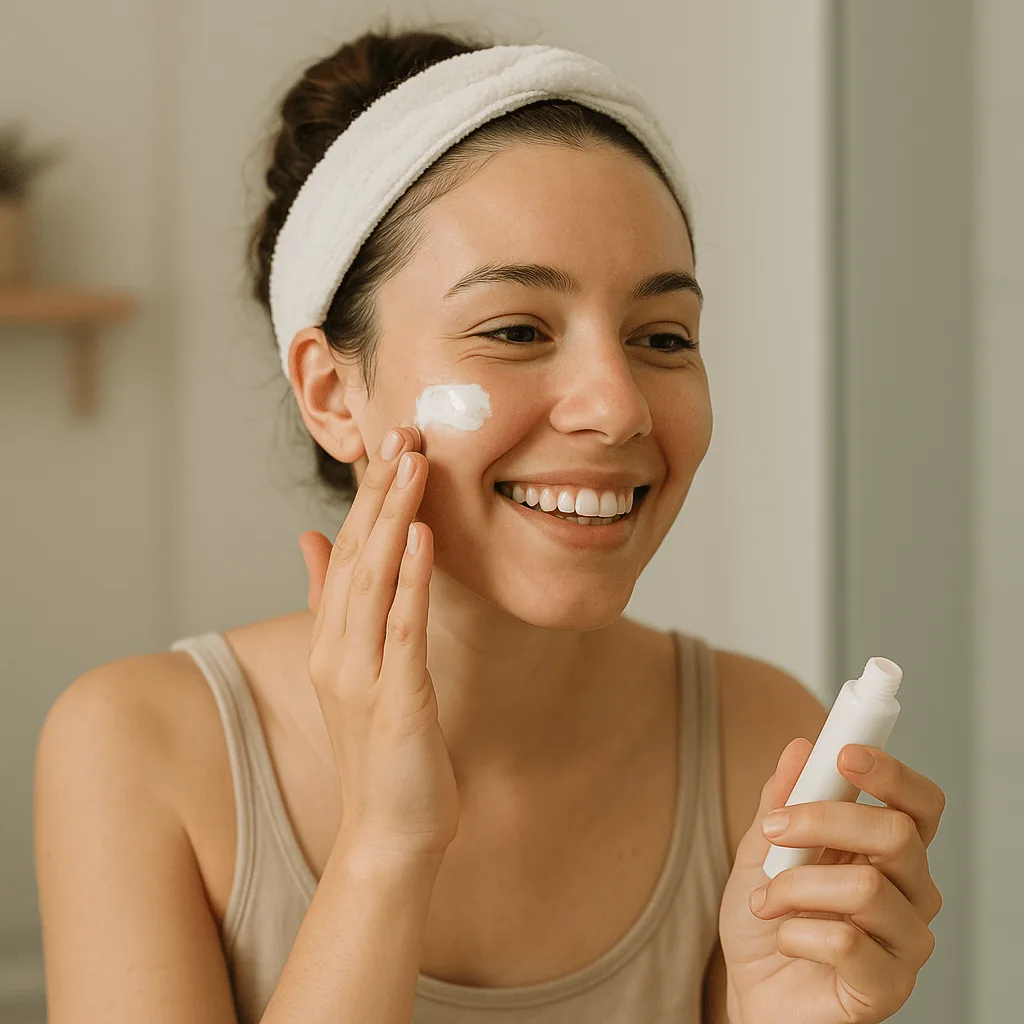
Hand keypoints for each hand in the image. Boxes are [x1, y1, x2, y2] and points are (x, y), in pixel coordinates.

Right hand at [298, 425, 458, 861]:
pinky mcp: (394, 699)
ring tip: (413, 464)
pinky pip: (403, 628)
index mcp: (332, 640)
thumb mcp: (353, 669)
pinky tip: (424, 537)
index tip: (390, 445)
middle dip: (380, 491)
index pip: (348, 552)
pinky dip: (413, 580)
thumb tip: (313, 538)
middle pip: (357, 554)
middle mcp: (337, 650)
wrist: (388, 833)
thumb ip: (331, 603)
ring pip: (374, 580)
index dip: (368, 497)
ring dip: (393, 519)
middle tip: (404, 431)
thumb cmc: (381, 751)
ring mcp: (361, 675)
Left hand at [718, 737, 945, 1023]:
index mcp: (887, 851)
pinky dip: (798, 932)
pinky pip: (849, 942)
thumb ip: (781, 801)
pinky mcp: (887, 987)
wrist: (751, 994)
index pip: (919, 804)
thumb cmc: (766, 923)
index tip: (844, 753)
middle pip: (897, 834)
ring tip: (767, 901)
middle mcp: (910, 892)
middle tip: (775, 831)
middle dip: (824, 820)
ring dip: (795, 886)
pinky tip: (785, 939)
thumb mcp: (762, 850)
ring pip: (866, 887)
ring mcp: (904, 941)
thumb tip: (798, 748)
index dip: (892, 773)